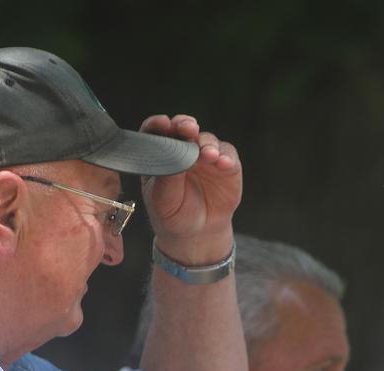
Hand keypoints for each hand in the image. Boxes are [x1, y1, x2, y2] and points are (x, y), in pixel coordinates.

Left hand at [138, 115, 240, 263]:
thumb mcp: (163, 199)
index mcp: (161, 155)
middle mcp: (183, 150)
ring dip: (207, 144)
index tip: (162, 124)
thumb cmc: (173, 215)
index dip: (158, 124)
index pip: (156, 132)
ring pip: (206, 139)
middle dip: (185, 125)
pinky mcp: (226, 166)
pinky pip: (227, 154)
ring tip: (208, 155)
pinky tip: (223, 163)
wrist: (198, 234)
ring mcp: (205, 156)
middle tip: (188, 129)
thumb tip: (176, 154)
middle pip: (182, 128)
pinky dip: (226, 156)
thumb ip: (167, 176)